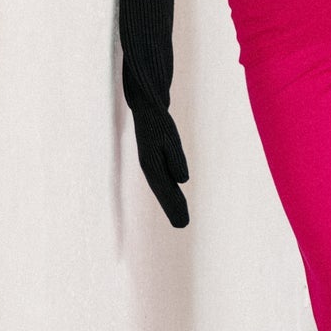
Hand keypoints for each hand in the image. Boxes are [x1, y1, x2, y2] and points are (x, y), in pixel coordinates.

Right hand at [132, 108, 190, 226]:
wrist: (146, 105)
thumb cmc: (158, 120)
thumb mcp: (169, 137)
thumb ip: (175, 158)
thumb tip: (183, 180)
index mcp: (151, 164)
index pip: (166, 190)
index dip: (174, 206)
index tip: (183, 222)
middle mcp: (150, 166)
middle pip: (164, 191)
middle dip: (173, 208)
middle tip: (183, 225)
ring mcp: (152, 162)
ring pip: (163, 186)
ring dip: (171, 201)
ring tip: (180, 217)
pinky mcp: (156, 157)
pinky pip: (163, 178)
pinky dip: (169, 189)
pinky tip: (174, 195)